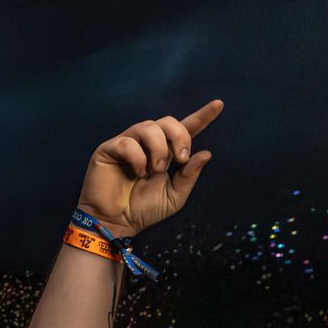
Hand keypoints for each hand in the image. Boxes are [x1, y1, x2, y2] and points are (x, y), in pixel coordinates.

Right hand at [76, 101, 222, 237]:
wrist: (116, 223)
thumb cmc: (143, 211)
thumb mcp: (174, 196)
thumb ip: (189, 176)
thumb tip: (205, 153)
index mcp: (165, 152)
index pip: (185, 128)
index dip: (202, 116)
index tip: (218, 104)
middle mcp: (146, 144)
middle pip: (168, 121)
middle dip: (180, 137)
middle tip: (181, 159)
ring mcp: (127, 144)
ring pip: (148, 126)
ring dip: (159, 149)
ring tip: (156, 170)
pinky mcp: (108, 149)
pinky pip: (127, 142)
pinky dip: (138, 158)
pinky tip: (138, 173)